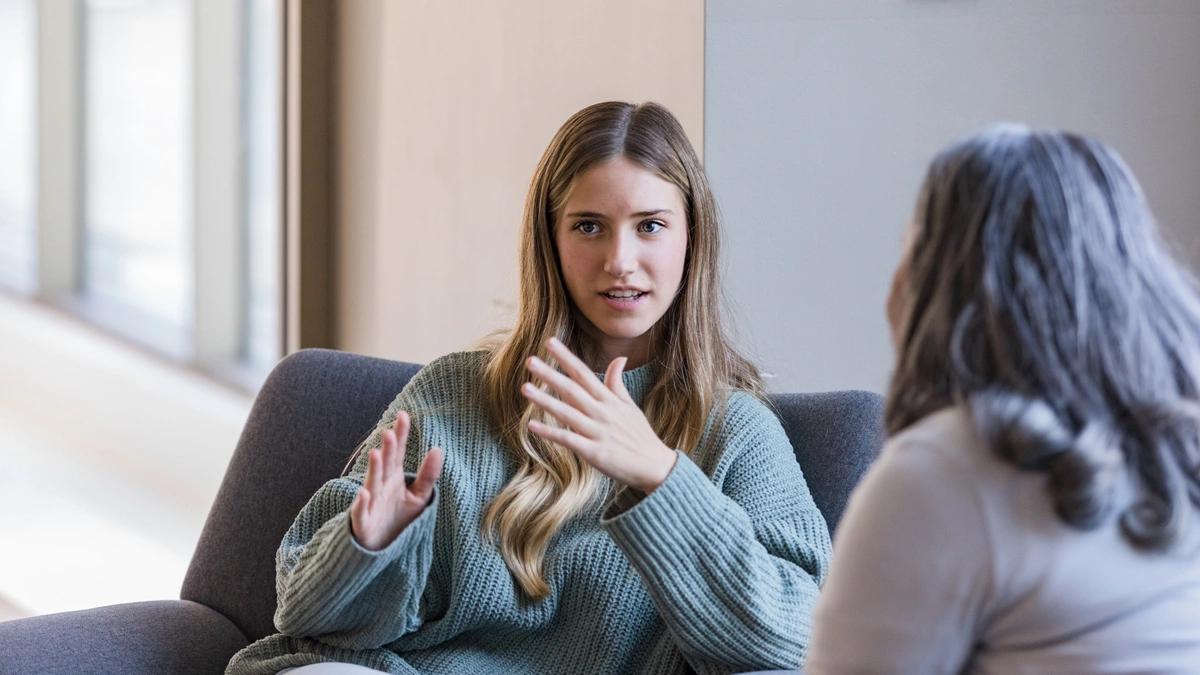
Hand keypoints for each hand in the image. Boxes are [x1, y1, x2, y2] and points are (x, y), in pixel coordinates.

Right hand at [350, 411, 443, 550]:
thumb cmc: (398, 519)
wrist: (380, 548)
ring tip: (376, 454)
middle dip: (387, 450)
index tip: (404, 415)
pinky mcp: (363, 523)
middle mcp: (380, 486)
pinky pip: (361, 513)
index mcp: (394, 477)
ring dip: (373, 470)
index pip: (398, 452)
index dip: (401, 435)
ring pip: (372, 484)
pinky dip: (361, 504)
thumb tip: (438, 449)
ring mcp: (371, 503)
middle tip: (389, 432)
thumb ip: (428, 475)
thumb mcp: (418, 497)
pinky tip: (364, 493)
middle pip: (385, 465)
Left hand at [521, 338, 676, 492]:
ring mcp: (597, 432)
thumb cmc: (640, 436)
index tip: (550, 342)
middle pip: (572, 390)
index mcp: (609, 400)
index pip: (584, 374)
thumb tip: (619, 358)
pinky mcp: (594, 452)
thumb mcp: (630, 406)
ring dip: (545, 400)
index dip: (566, 358)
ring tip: (525, 388)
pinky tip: (532, 425)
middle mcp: (602, 413)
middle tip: (529, 360)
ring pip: (566, 413)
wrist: (655, 467)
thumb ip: (618, 383)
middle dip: (550, 374)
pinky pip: (568, 440)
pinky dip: (550, 433)